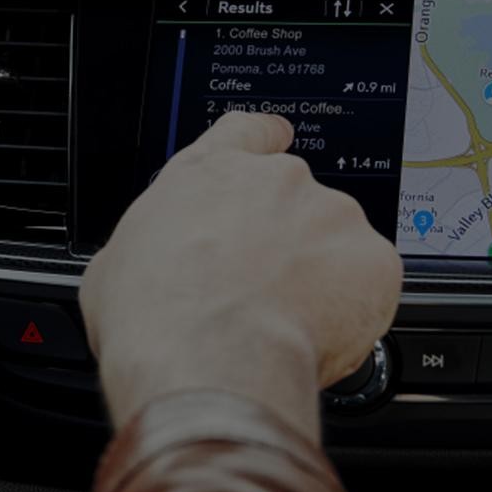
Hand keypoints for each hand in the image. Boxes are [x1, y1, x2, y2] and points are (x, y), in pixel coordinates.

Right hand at [80, 112, 400, 430]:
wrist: (208, 357)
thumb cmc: (154, 315)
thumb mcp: (117, 266)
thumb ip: (154, 248)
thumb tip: (151, 271)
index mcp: (209, 172)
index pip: (247, 134)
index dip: (263, 145)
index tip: (274, 148)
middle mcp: (277, 181)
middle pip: (295, 202)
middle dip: (287, 243)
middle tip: (262, 294)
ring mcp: (331, 216)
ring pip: (337, 247)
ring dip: (322, 279)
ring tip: (285, 328)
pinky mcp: (374, 261)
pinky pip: (372, 286)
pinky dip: (355, 312)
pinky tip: (318, 339)